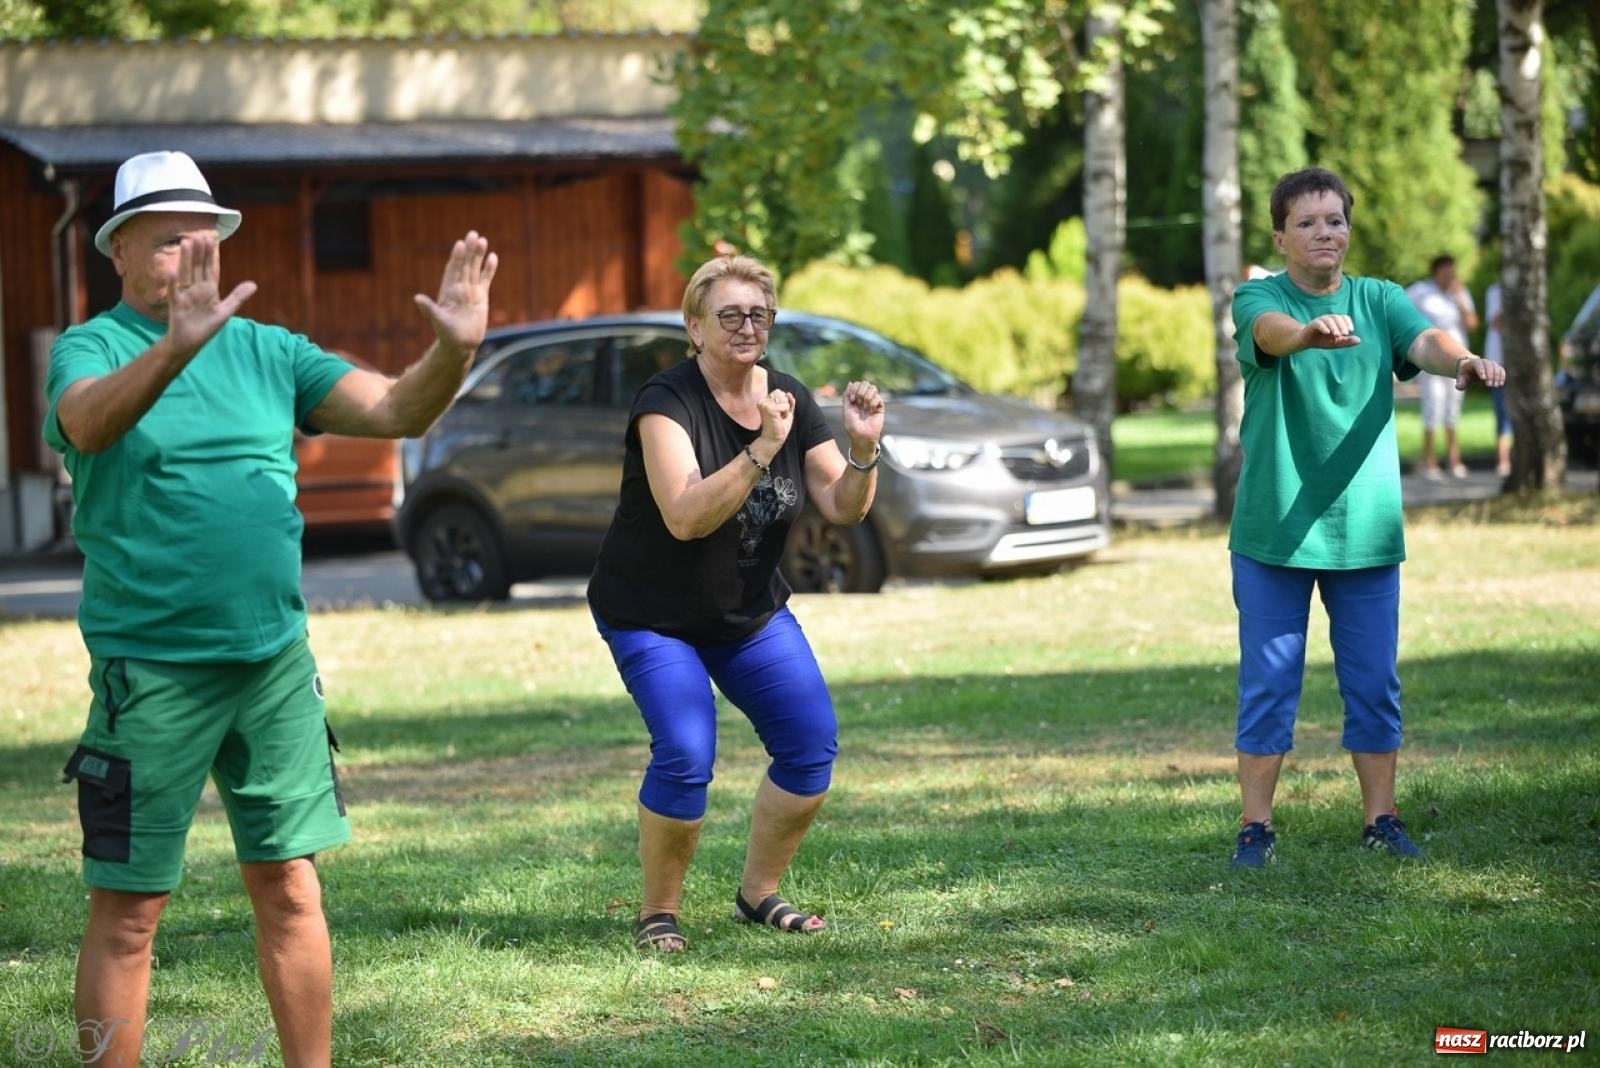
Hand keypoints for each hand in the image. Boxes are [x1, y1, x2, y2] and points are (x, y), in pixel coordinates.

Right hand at [166, 233, 256, 360]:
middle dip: (199, 252)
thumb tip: (254, 284)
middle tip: (199, 234)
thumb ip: (237, 297)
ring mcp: (185, 296)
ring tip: (187, 243)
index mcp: (208, 290)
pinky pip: (174, 293)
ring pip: (186, 274)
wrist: (189, 343)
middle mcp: (196, 289)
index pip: (210, 269)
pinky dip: (173, 283)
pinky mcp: (176, 306)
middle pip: (198, 267)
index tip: (212, 239)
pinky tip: (171, 272)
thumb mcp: (225, 311)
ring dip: (186, 260)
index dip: (211, 255)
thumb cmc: (205, 327)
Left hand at [415, 231, 497, 355]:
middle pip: (465, 265)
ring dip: (478, 255)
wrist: (461, 344)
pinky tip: (493, 257)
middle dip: (469, 251)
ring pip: (475, 269)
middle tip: (473, 234)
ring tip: (483, 240)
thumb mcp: (438, 321)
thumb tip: (417, 298)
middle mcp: (459, 288)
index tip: (459, 245)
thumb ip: (429, 309)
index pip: (453, 270)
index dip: (456, 258)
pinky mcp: (481, 297)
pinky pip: (485, 279)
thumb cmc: (447, 335)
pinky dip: (489, 269)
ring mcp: (470, 291)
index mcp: (448, 291)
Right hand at [758, 388, 794, 447]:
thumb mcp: (786, 412)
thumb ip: (788, 402)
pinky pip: (786, 406)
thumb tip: (788, 393)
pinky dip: (786, 413)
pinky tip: (779, 419)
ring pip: (784, 399)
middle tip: (779, 417)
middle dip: (785, 406)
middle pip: (782, 394)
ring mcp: (765, 404)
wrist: (774, 439)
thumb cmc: (779, 427)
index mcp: (764, 400)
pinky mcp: (769, 409)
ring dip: (786, 410)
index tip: (778, 413)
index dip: (783, 403)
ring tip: (779, 418)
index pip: (779, 392)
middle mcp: (762, 401)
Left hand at [841, 380, 884, 451]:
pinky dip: (872, 403)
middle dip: (860, 391)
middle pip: (865, 383)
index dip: (854, 389)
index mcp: (856, 399)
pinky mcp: (880, 407)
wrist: (861, 437)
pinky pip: (878, 397)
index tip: (852, 400)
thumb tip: (850, 382)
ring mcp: (872, 402)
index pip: (857, 384)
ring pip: (873, 387)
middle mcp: (864, 399)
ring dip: (867, 396)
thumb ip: (846, 395)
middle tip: (858, 402)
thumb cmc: (852, 426)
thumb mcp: (846, 409)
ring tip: (865, 406)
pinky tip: (870, 410)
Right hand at [1299, 314, 1359, 349]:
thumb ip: (1346, 341)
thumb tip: (1359, 340)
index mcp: (1335, 321)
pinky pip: (1319, 323)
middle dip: (1342, 326)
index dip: (1348, 323)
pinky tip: (1327, 333)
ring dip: (1334, 327)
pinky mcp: (1312, 324)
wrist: (1306, 341)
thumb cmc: (1322, 341)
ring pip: (1329, 319)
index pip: (1344, 318)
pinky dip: (1324, 327)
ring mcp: (1320, 320)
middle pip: (1337, 318)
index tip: (1350, 331)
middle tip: (1344, 334)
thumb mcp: (1336, 343)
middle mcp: (1329, 318)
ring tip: (1336, 335)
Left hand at [1456, 355, 1504, 390]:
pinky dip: (1502, 376)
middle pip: (1488, 365)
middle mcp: (1483, 361)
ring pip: (1496, 367)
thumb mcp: (1461, 378)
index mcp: (1473, 362)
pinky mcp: (1496, 367)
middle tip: (1490, 385)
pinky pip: (1501, 369)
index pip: (1478, 364)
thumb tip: (1459, 387)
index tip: (1483, 379)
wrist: (1470, 369)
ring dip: (1497, 376)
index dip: (1481, 370)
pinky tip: (1501, 383)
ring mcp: (1490, 363)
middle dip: (1490, 375)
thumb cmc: (1465, 375)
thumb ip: (1460, 382)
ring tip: (1496, 386)